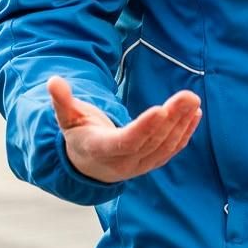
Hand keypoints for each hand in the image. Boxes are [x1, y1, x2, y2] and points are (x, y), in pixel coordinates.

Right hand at [49, 75, 200, 183]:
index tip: (160, 109)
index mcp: (100, 150)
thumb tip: (53, 81)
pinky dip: (184, 133)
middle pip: (151, 142)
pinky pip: (171, 150)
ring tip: (192, 100)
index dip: (144, 127)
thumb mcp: (66, 118)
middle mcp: (122, 163)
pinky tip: (194, 114)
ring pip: (164, 146)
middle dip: (171, 118)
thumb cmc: (78, 134)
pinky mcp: (150, 163)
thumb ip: (61, 101)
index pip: (126, 142)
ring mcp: (139, 166)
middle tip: (188, 95)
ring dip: (181, 123)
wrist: (87, 164)